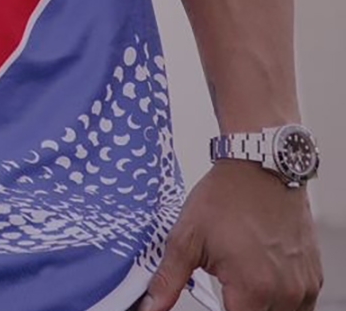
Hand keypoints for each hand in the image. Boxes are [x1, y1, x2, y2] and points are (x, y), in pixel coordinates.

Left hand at [139, 162, 321, 310]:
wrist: (260, 168)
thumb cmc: (227, 197)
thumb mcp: (186, 238)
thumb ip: (168, 280)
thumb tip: (150, 305)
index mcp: (253, 287)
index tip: (215, 300)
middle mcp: (285, 291)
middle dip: (237, 307)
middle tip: (225, 285)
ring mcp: (304, 285)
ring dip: (260, 306)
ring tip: (241, 281)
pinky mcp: (313, 276)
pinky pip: (301, 305)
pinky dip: (281, 301)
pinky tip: (263, 279)